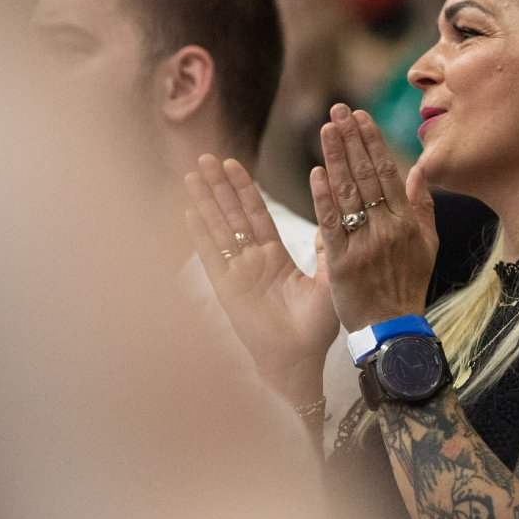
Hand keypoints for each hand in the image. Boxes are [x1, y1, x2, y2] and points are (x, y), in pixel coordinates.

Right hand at [185, 155, 338, 392]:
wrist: (301, 361)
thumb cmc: (315, 329)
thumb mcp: (326, 282)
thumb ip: (325, 252)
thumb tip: (330, 222)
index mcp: (274, 258)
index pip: (256, 215)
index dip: (244, 190)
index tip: (232, 164)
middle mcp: (251, 262)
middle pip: (231, 216)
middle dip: (219, 187)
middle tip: (205, 157)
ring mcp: (236, 275)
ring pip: (218, 231)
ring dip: (205, 202)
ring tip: (193, 175)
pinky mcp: (227, 290)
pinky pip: (212, 257)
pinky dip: (200, 235)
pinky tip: (189, 212)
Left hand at [310, 104, 437, 330]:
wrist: (393, 329)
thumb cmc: (408, 287)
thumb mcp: (428, 246)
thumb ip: (423, 206)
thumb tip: (418, 170)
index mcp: (406, 222)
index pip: (387, 172)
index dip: (372, 142)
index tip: (360, 116)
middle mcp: (386, 229)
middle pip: (366, 176)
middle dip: (352, 139)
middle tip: (338, 109)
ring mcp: (364, 245)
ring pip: (347, 194)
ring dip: (336, 158)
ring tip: (326, 128)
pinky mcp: (342, 263)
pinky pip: (332, 225)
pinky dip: (323, 198)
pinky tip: (316, 172)